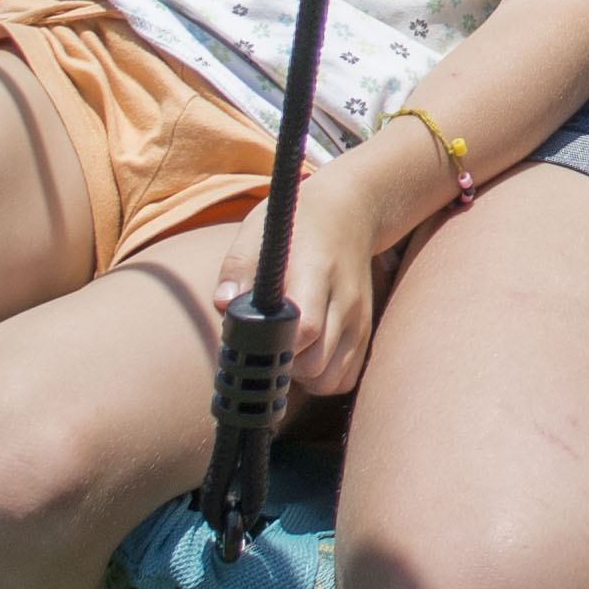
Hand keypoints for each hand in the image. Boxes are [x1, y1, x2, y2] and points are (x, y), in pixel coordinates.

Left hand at [149, 164, 390, 400]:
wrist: (351, 210)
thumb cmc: (298, 221)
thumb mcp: (259, 229)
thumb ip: (237, 268)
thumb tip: (223, 303)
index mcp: (317, 272)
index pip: (306, 329)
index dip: (276, 346)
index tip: (257, 339)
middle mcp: (344, 300)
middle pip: (317, 363)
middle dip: (285, 366)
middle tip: (267, 346)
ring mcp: (359, 318)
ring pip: (333, 378)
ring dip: (305, 377)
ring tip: (286, 352)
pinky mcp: (365, 330)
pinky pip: (346, 377)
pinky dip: (325, 378)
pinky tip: (307, 357)